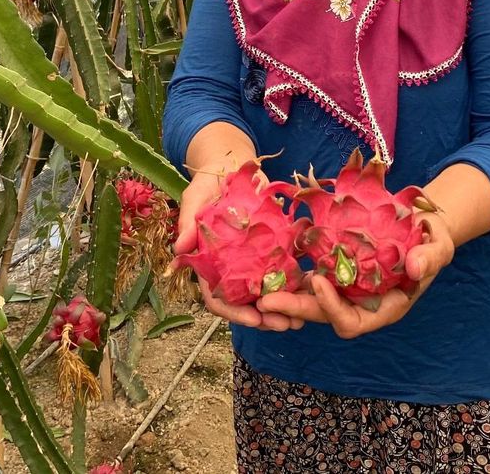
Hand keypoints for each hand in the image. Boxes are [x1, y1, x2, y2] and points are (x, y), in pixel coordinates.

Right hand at [172, 170, 302, 332]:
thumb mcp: (195, 198)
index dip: (234, 312)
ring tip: (302, 318)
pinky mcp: (270, 249)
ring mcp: (251, 261)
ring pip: (265, 293)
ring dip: (282, 307)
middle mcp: (230, 268)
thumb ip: (188, 223)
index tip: (254, 319)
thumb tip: (178, 249)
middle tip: (286, 324)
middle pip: (245, 303)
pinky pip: (282, 271)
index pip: (217, 298)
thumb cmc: (209, 183)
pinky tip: (310, 291)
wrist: (231, 165)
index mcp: (209, 264)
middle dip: (264, 317)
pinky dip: (294, 284)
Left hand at [257, 211, 455, 338]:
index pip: (353, 322)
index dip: (333, 308)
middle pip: (323, 315)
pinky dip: (292, 274)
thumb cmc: (434, 237)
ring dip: (286, 294)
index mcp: (385, 307)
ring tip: (258, 286)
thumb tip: (414, 268)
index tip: (318, 281)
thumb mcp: (440, 245)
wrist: (423, 223)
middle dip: (296, 308)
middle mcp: (361, 303)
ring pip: (312, 299)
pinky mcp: (336, 269)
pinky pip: (311, 277)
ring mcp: (347, 288)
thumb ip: (430, 257)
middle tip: (265, 300)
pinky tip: (271, 262)